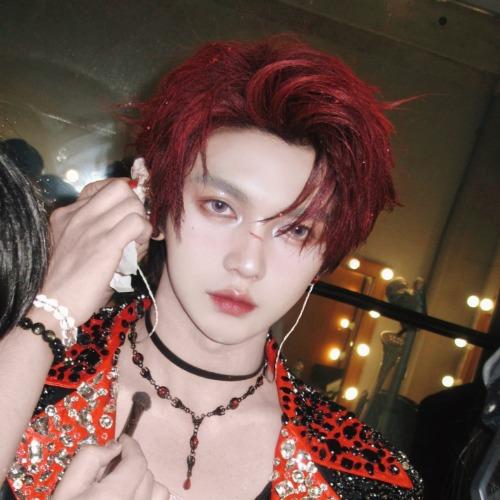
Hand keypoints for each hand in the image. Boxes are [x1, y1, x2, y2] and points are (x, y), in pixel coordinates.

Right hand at [39, 178, 151, 326]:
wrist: (51, 305)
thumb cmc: (67, 284)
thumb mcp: (73, 248)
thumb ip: (96, 232)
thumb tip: (131, 228)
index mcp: (67, 214)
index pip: (101, 187)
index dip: (122, 197)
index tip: (128, 213)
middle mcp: (77, 214)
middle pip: (121, 188)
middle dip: (136, 205)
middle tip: (136, 227)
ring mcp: (91, 226)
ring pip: (132, 203)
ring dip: (142, 221)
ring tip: (137, 240)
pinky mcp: (105, 242)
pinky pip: (137, 222)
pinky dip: (145, 232)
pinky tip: (139, 246)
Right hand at [52, 436, 169, 499]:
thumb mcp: (65, 491)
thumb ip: (89, 460)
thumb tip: (113, 447)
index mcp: (115, 498)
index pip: (138, 461)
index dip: (131, 446)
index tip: (123, 441)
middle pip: (147, 475)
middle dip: (131, 466)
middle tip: (110, 470)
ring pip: (158, 492)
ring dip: (144, 484)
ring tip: (122, 488)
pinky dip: (147, 499)